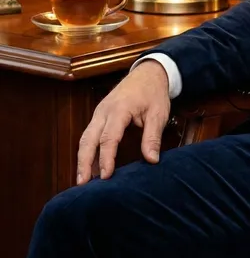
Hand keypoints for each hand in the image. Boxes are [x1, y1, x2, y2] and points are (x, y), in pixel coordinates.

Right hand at [76, 59, 170, 184]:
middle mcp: (104, 111)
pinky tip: (90, 166)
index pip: (109, 138)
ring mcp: (99, 113)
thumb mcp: (158, 113)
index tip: (106, 176)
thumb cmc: (153, 93)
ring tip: (83, 180)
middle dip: (84, 162)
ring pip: (85, 138)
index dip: (106, 158)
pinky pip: (89, 134)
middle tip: (82, 184)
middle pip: (88, 139)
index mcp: (119, 109)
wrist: (148, 73)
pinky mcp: (99, 116)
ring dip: (83, 158)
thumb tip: (152, 160)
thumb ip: (152, 137)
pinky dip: (87, 150)